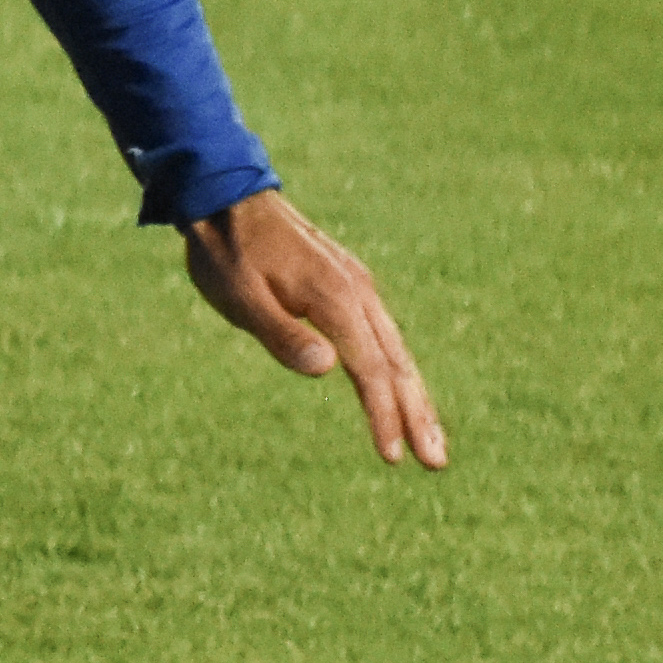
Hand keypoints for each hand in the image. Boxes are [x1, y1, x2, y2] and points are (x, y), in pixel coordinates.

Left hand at [182, 189, 445, 467]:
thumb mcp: (241, 298)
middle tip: (435, 463)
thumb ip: (282, 334)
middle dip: (417, 415)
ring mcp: (358, 288)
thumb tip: (328, 369)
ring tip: (428, 440)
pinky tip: (398, 393)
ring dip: (412, 397)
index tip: (393, 456)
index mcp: (336, 298)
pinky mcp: (350, 287)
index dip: (382, 414)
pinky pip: (382, 337)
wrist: (226, 199)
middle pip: (396, 364)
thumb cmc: (227, 253)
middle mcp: (358, 293)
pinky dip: (395, 370)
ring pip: (395, 351)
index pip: (369, 369)